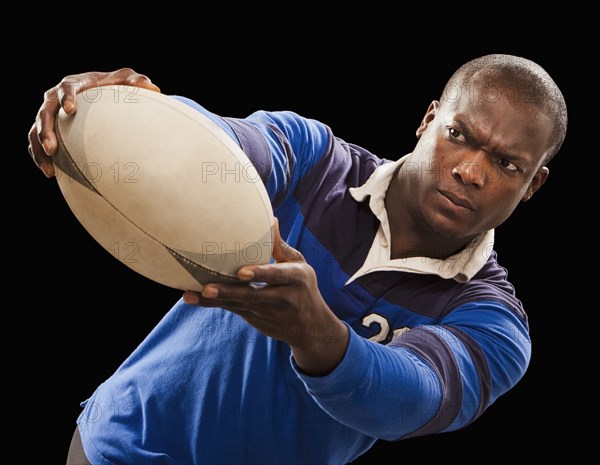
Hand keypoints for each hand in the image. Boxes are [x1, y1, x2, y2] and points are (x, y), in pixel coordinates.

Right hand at [27, 68, 160, 177]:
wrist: (100, 96)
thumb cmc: (113, 87)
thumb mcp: (126, 81)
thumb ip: (137, 81)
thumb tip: (153, 87)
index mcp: (74, 84)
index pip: (66, 87)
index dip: (67, 97)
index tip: (71, 110)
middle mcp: (55, 98)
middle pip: (44, 112)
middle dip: (45, 131)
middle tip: (52, 148)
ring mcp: (49, 115)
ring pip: (35, 131)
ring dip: (40, 149)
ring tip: (50, 169)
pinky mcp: (48, 130)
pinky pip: (36, 144)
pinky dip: (40, 158)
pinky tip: (51, 173)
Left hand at [183, 219, 349, 375]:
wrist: (311, 327)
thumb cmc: (303, 286)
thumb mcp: (299, 265)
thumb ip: (281, 246)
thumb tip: (270, 219)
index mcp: (296, 279)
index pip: (277, 276)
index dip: (260, 274)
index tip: (242, 272)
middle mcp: (281, 298)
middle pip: (252, 296)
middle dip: (229, 292)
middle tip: (206, 287)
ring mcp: (266, 313)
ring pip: (237, 305)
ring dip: (213, 300)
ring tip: (190, 294)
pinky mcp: (254, 319)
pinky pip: (232, 310)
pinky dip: (212, 304)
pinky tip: (192, 297)